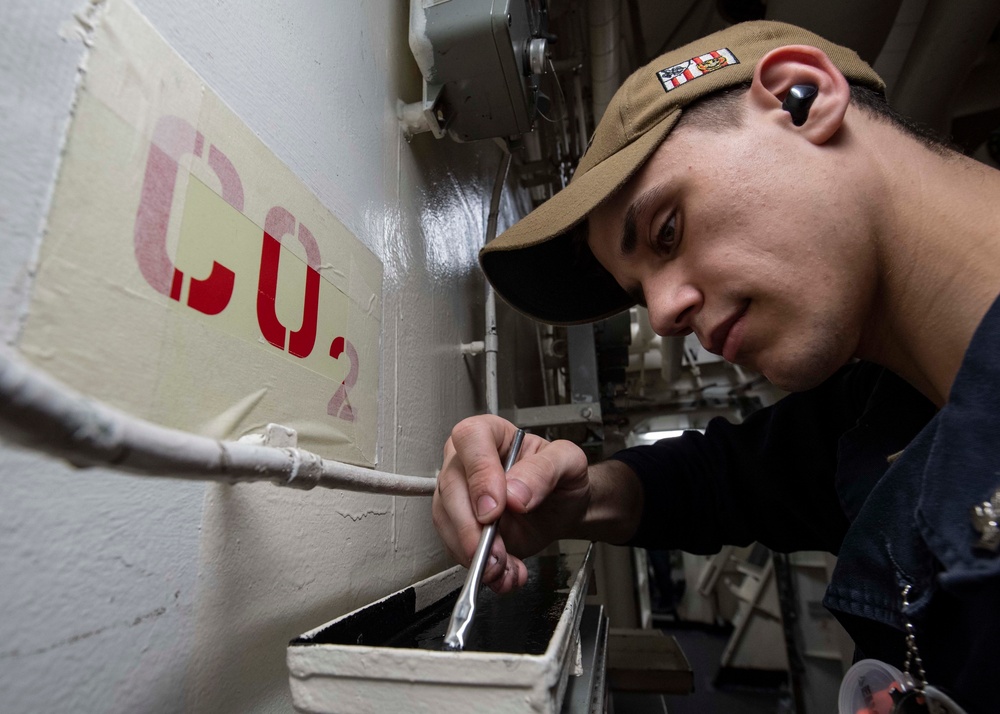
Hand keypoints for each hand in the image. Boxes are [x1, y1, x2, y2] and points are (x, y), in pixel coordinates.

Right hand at [433, 415, 589, 592]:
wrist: (562, 509)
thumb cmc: (561, 478)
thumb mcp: (568, 463)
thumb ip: (545, 470)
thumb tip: (515, 492)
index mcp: (490, 434)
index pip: (470, 440)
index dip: (479, 475)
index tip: (495, 507)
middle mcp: (467, 462)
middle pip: (450, 486)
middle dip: (471, 527)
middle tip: (496, 550)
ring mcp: (459, 495)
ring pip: (446, 521)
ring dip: (474, 553)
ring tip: (506, 567)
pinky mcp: (460, 526)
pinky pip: (456, 547)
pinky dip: (481, 568)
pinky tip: (505, 572)